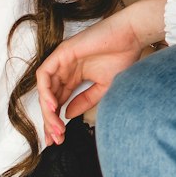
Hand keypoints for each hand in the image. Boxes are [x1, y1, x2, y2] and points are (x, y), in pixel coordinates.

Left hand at [36, 0, 166, 143]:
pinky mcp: (61, 53)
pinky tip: (54, 106)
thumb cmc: (122, 57)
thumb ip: (85, 101)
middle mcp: (65, 70)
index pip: (59, 102)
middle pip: (49, 99)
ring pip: (45, 90)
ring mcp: (61, 62)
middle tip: (55, 138)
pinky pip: (44, 75)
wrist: (131, 37)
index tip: (58, 140)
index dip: (56, 121)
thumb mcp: (103, 87)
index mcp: (74, 77)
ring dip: (48, 110)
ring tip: (56, 127)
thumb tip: (67, 115)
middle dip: (50, 121)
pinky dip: (45, 91)